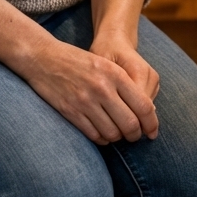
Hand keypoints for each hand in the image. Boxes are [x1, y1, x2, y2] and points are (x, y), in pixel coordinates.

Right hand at [0, 0, 157, 146]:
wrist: (43, 58)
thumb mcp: (105, 64)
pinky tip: (102, 133)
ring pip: (113, 133)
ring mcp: (85, 102)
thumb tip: (147, 111)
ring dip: (118, 138)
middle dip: (136, 135)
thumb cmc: (78, 61)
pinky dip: (102, 139)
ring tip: (117, 133)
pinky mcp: (71, 112)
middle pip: (130, 124)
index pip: (143, 106)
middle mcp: (102, 88)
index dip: (152, 123)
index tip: (153, 132)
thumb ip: (125, 84)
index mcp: (115, 74)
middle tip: (135, 135)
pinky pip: (94, 135)